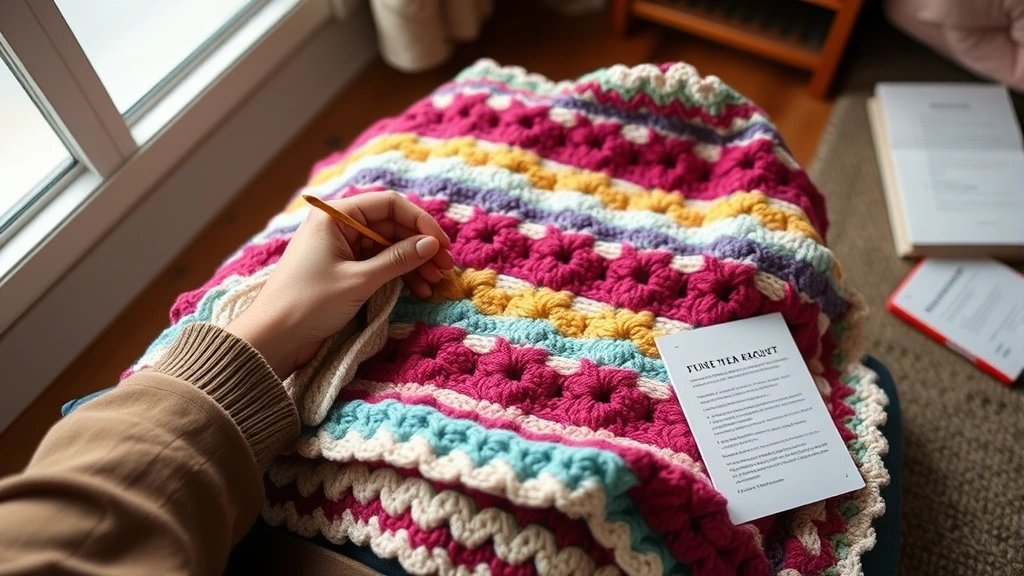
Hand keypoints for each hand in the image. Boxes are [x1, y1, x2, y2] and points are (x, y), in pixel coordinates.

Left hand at [226, 190, 453, 377]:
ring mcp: (342, 249)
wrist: (273, 338)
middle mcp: (339, 226)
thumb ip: (398, 259)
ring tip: (435, 283)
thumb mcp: (359, 280)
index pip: (389, 204)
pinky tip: (419, 289)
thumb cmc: (308, 303)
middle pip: (391, 226)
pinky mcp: (343, 270)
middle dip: (420, 246)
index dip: (420, 222)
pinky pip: (379, 265)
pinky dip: (399, 276)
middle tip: (445, 268)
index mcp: (335, 216)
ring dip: (413, 263)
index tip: (441, 244)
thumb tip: (431, 244)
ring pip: (388, 247)